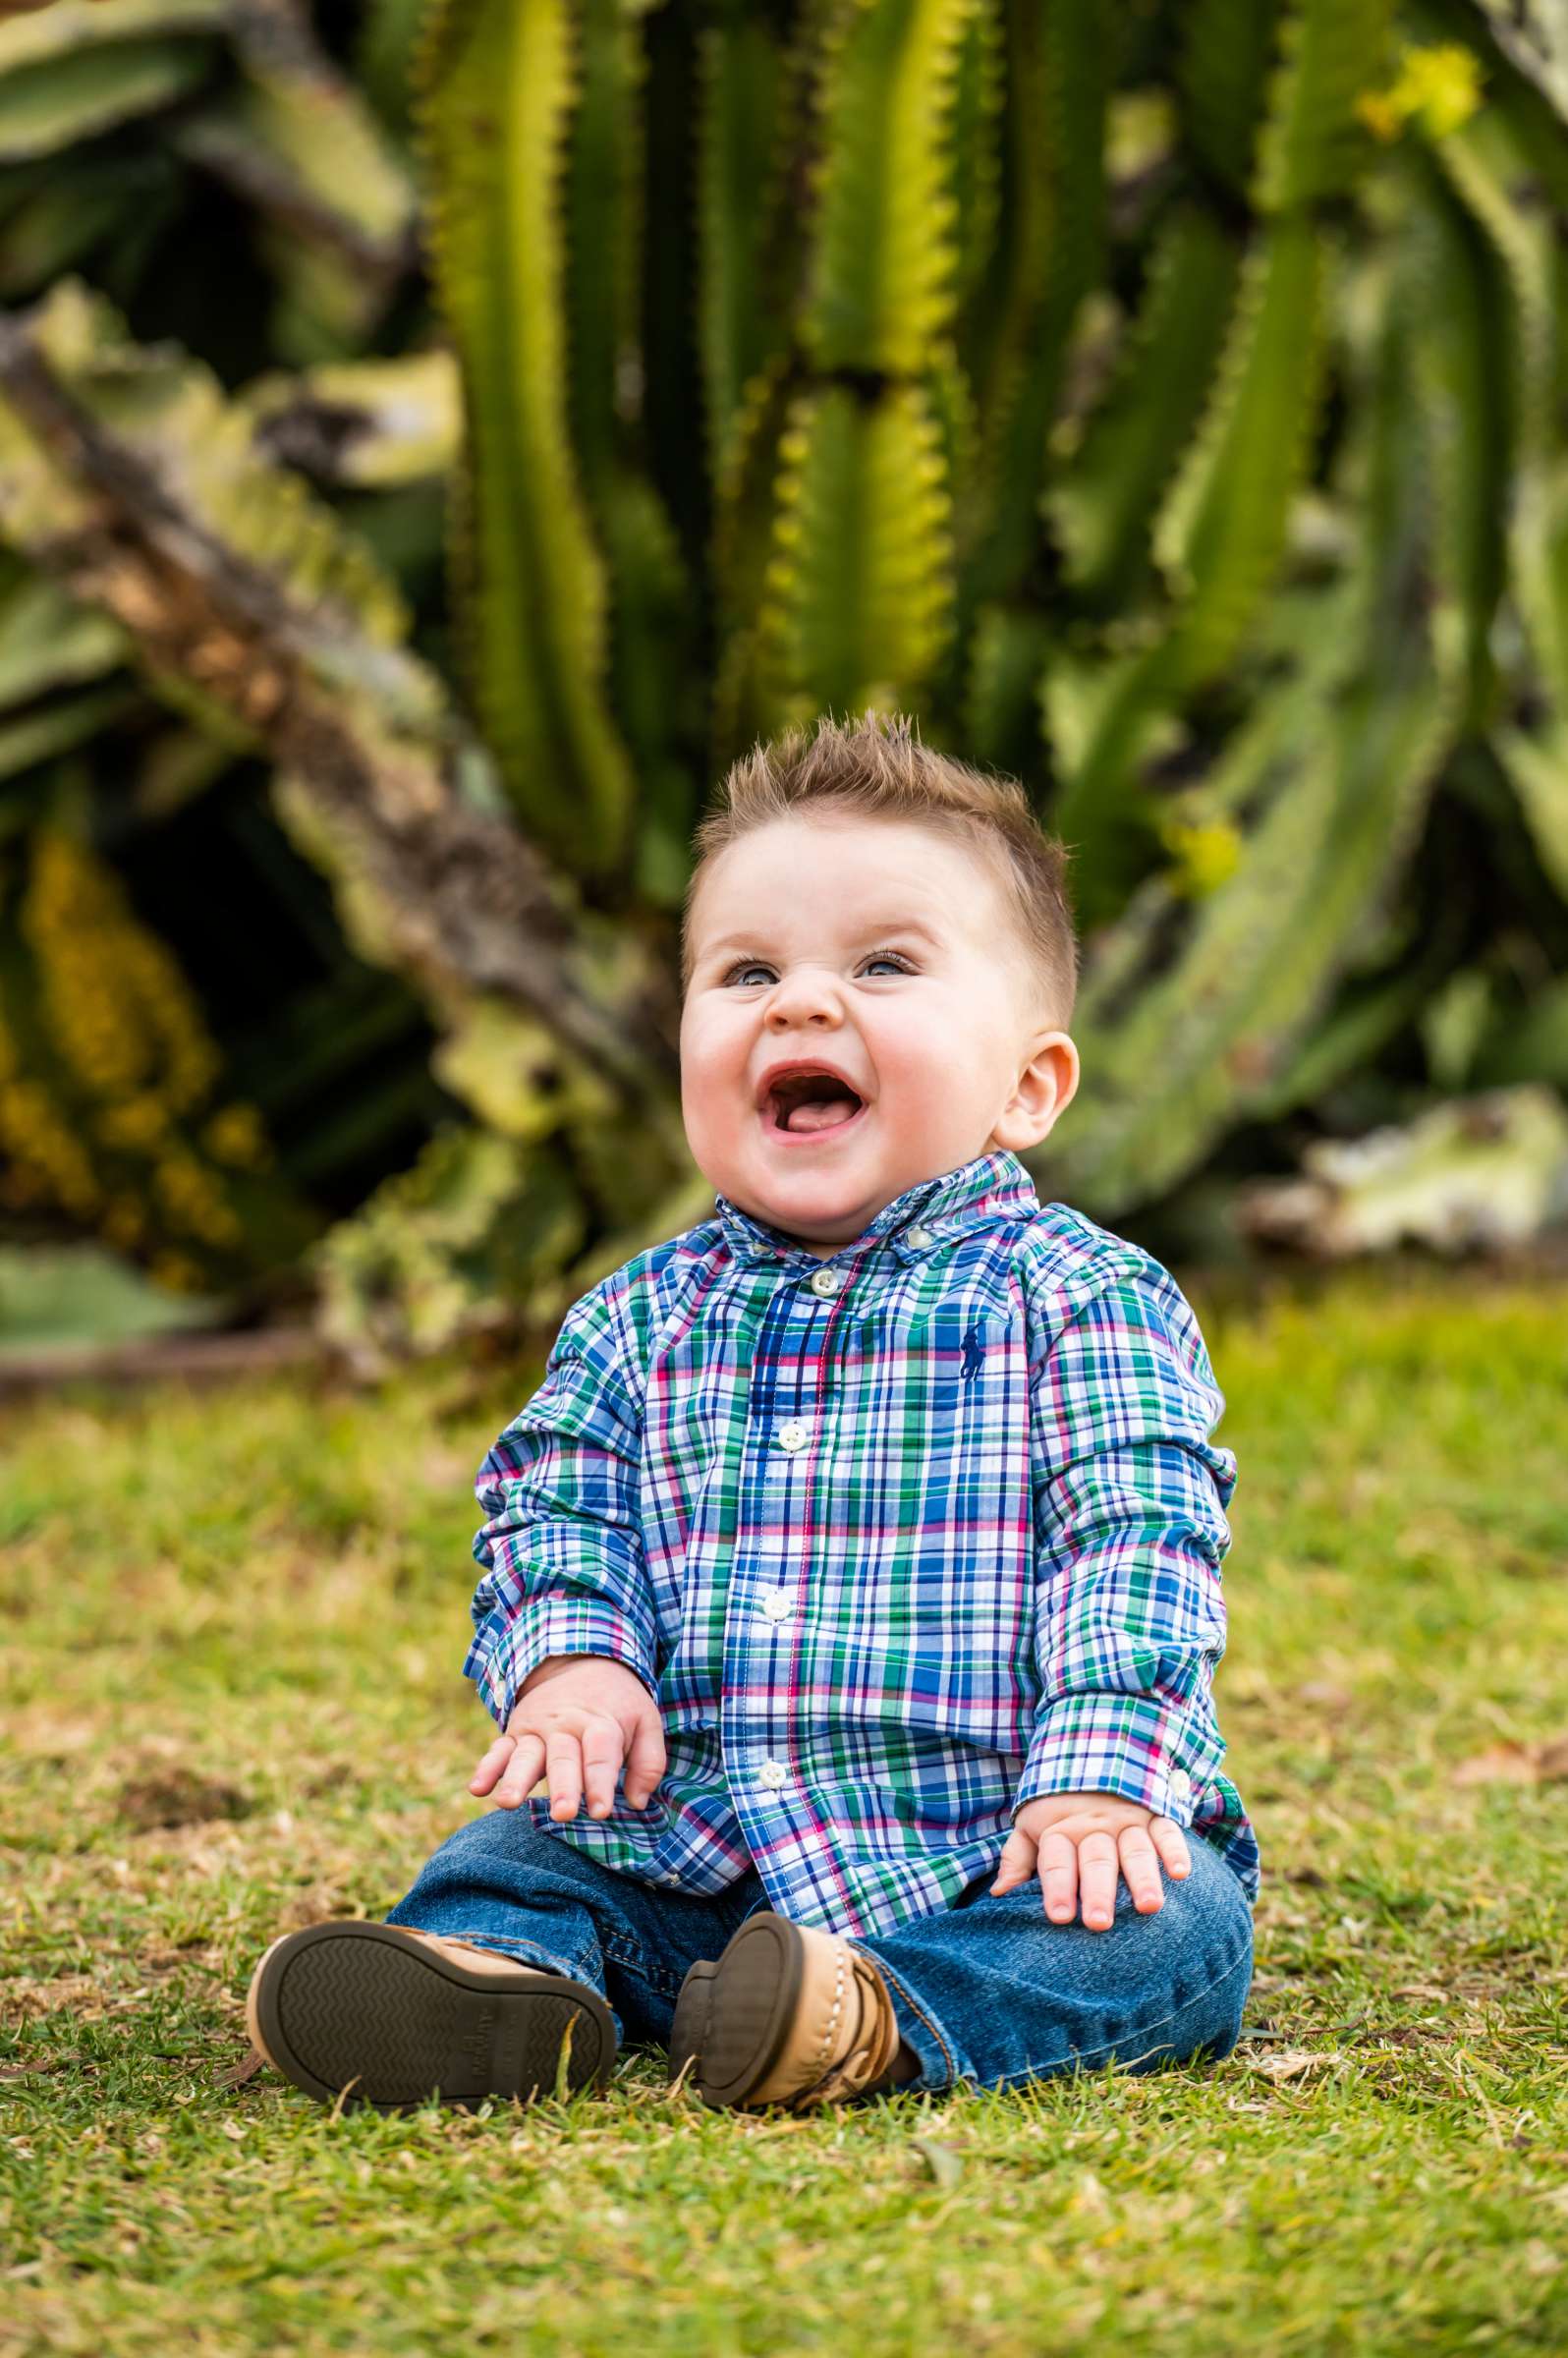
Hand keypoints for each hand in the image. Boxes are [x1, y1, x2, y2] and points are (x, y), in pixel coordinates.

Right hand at [467, 1654, 665, 1820]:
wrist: (582, 1660)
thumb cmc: (619, 1704)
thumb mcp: (646, 1721)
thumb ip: (649, 1762)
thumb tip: (638, 1802)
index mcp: (601, 1723)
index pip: (601, 1754)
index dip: (601, 1783)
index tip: (601, 1812)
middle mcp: (566, 1725)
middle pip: (563, 1758)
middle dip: (562, 1787)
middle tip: (563, 1814)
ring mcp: (537, 1728)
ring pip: (526, 1755)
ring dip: (516, 1779)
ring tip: (507, 1803)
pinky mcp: (516, 1732)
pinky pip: (498, 1749)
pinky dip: (486, 1768)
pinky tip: (477, 1789)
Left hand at [991, 1789, 1190, 1930]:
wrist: (1091, 1753)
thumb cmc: (1057, 1807)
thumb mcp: (1031, 1825)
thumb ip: (1018, 1859)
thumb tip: (1000, 1894)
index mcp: (1060, 1831)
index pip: (1056, 1861)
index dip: (1057, 1888)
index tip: (1059, 1917)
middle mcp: (1093, 1827)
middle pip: (1096, 1860)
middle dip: (1098, 1891)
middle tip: (1100, 1923)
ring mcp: (1126, 1821)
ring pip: (1135, 1850)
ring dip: (1142, 1877)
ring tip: (1148, 1907)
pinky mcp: (1153, 1816)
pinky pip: (1167, 1831)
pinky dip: (1175, 1850)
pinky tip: (1181, 1873)